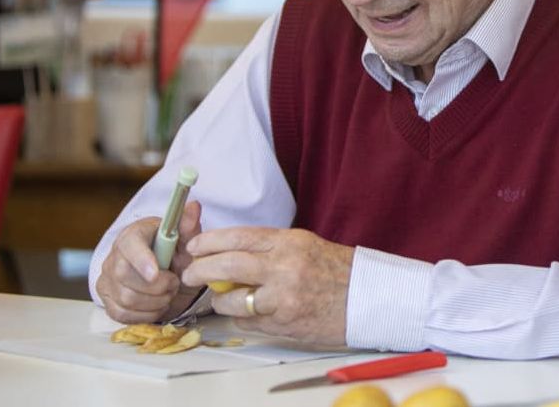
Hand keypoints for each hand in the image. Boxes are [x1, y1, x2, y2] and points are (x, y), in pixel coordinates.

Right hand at [95, 200, 203, 322]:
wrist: (167, 276)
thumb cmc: (174, 254)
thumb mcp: (186, 241)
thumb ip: (188, 226)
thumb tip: (193, 206)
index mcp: (132, 236)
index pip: (129, 245)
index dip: (141, 260)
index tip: (156, 273)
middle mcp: (114, 257)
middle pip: (125, 276)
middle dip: (157, 286)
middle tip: (174, 282)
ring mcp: (107, 280)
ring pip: (126, 299)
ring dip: (156, 301)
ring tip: (168, 292)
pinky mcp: (107, 301)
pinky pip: (122, 315)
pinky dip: (146, 314)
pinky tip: (157, 304)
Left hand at [182, 228, 353, 348]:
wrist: (367, 297)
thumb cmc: (336, 271)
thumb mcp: (303, 245)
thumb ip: (268, 248)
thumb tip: (228, 253)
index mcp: (288, 242)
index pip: (237, 237)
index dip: (209, 241)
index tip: (195, 246)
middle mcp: (284, 266)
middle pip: (226, 265)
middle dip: (200, 270)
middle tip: (191, 274)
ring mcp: (284, 296)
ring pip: (231, 299)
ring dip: (220, 301)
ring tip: (224, 299)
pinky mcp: (285, 322)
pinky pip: (248, 321)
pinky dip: (242, 318)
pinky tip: (251, 313)